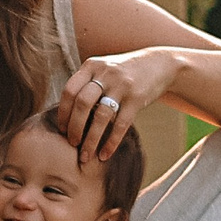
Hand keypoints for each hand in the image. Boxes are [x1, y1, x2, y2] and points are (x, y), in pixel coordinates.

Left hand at [59, 49, 181, 161]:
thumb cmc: (124, 72)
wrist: (159, 64)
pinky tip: (104, 154)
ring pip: (101, 117)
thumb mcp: (103, 69)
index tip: (62, 129)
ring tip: (85, 156)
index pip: (69, 91)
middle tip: (72, 143)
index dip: (63, 113)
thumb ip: (86, 84)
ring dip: (90, 140)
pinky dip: (110, 143)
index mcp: (91, 66)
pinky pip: (120, 124)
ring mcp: (122, 85)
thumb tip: (65, 114)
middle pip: (82, 104)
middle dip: (74, 128)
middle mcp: (105, 74)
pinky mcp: (137, 98)